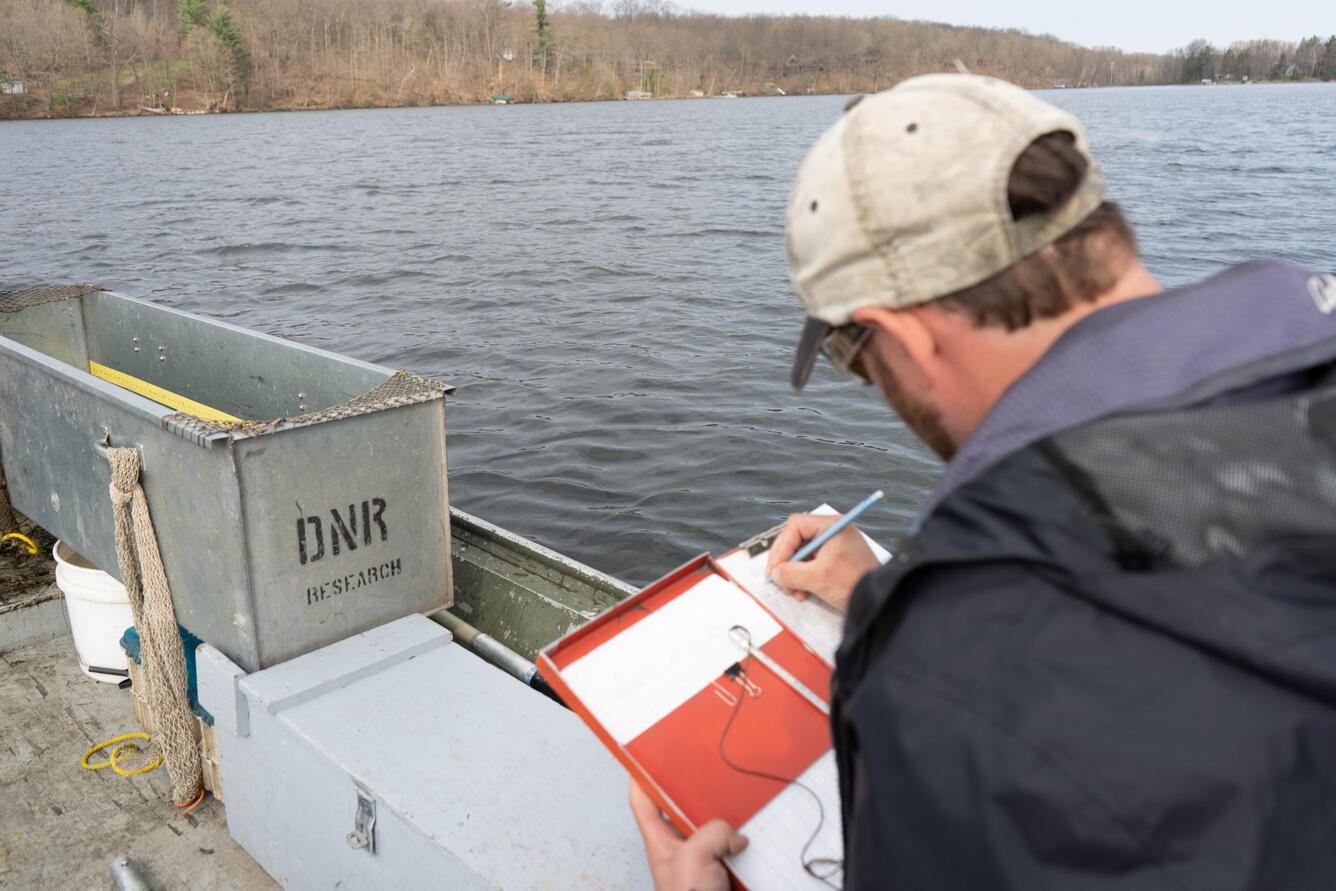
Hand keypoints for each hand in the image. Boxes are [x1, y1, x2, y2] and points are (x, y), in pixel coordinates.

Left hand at [629, 779, 747, 890]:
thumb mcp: (694, 858)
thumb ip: (711, 834)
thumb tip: (732, 832)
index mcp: (661, 841)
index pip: (644, 802)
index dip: (643, 777)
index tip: (650, 756)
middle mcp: (680, 846)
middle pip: (684, 808)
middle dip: (696, 792)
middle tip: (707, 770)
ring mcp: (702, 856)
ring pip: (713, 826)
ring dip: (725, 818)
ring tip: (736, 800)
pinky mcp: (722, 867)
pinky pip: (732, 844)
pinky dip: (742, 838)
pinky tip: (753, 829)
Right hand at [765, 512, 879, 613]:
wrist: (877, 603)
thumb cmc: (858, 583)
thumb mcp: (819, 578)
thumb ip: (792, 573)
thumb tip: (776, 572)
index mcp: (832, 527)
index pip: (796, 526)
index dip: (781, 547)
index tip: (775, 567)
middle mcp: (832, 533)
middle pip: (796, 540)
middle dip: (786, 562)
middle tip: (778, 578)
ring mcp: (833, 547)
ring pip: (801, 555)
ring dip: (792, 573)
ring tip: (793, 589)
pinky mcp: (833, 562)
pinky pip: (809, 566)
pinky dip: (802, 579)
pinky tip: (802, 592)